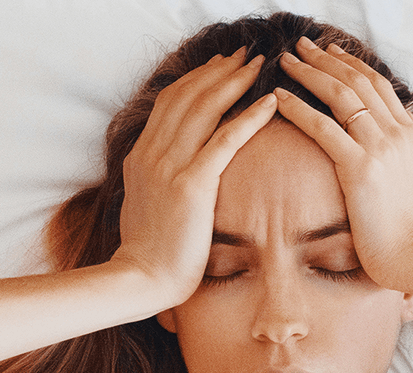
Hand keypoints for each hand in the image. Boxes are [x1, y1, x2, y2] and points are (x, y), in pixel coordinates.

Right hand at [113, 48, 276, 304]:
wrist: (141, 279)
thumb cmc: (148, 252)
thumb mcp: (144, 204)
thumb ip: (156, 179)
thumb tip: (172, 170)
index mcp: (142, 156)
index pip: (170, 102)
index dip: (197, 78)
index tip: (220, 65)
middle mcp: (153, 153)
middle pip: (188, 95)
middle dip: (219, 70)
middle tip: (245, 54)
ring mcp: (170, 166)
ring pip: (205, 108)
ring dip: (235, 82)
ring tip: (259, 66)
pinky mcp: (192, 185)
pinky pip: (225, 140)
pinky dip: (249, 117)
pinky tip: (271, 103)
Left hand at [274, 37, 412, 290]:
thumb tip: (412, 132)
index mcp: (411, 134)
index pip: (378, 86)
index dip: (351, 64)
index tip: (330, 52)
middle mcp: (396, 133)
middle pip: (357, 82)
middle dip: (327, 59)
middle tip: (302, 45)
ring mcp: (379, 148)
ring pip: (340, 95)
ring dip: (310, 73)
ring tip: (286, 61)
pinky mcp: (359, 168)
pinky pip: (323, 127)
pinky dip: (298, 108)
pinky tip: (278, 98)